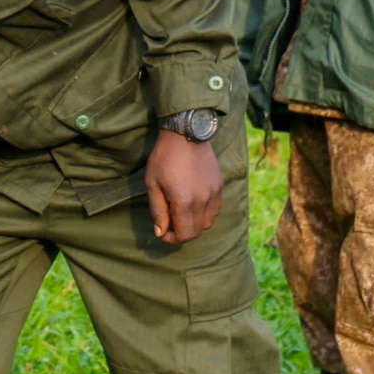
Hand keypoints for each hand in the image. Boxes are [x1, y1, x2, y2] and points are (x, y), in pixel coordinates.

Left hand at [144, 128, 223, 244]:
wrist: (185, 134)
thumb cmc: (164, 158)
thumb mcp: (153, 184)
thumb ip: (158, 211)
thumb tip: (160, 232)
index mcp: (184, 202)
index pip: (185, 235)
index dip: (173, 239)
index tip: (163, 232)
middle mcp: (203, 200)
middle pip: (197, 231)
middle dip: (182, 233)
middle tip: (170, 224)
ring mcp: (214, 193)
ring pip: (209, 222)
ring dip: (195, 223)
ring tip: (181, 212)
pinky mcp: (219, 185)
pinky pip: (216, 209)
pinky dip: (206, 213)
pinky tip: (194, 203)